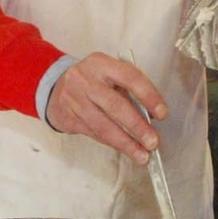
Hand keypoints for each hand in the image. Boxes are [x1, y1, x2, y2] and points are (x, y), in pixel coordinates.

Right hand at [44, 52, 167, 164]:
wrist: (55, 87)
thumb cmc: (91, 80)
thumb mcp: (108, 74)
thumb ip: (127, 89)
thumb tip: (150, 116)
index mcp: (101, 63)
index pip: (130, 77)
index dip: (148, 96)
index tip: (162, 113)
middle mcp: (85, 80)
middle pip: (115, 105)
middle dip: (137, 126)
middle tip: (152, 141)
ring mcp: (74, 100)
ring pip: (103, 125)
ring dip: (125, 142)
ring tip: (141, 154)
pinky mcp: (68, 117)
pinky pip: (93, 133)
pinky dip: (112, 143)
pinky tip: (125, 149)